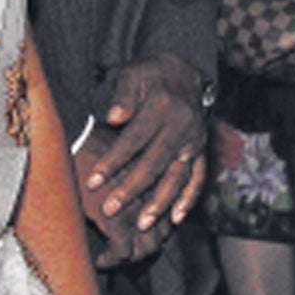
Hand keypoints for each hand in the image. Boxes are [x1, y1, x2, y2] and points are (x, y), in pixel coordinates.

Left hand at [73, 51, 208, 265]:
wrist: (183, 71)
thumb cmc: (149, 74)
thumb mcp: (133, 73)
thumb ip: (122, 95)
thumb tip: (113, 117)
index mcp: (162, 106)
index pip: (133, 140)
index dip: (113, 161)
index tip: (93, 182)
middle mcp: (182, 125)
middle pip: (154, 162)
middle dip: (131, 188)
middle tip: (110, 209)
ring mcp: (194, 140)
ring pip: (177, 175)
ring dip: (161, 202)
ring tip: (143, 224)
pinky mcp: (201, 149)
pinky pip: (198, 177)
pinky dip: (189, 198)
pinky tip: (176, 218)